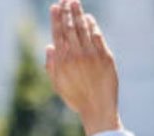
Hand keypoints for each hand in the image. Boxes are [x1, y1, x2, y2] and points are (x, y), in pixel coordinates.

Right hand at [46, 0, 121, 135]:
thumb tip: (49, 46)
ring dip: (79, 14)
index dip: (56, 19)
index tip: (55, 6)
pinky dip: (92, 26)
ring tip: (76, 3)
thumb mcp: (57, 84)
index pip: (58, 34)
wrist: (97, 108)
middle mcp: (75, 55)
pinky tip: (89, 19)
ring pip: (83, 29)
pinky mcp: (105, 56)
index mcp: (62, 62)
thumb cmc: (76, 98)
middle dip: (67, 11)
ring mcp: (91, 55)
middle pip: (70, 28)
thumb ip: (51, 65)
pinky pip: (97, 36)